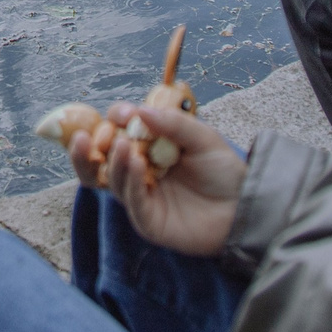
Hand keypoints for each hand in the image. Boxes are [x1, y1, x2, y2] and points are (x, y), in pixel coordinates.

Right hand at [74, 99, 245, 256]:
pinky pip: (132, 200)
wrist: (244, 207)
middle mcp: (137, 171)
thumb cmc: (223, 172)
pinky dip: (130, 181)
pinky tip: (135, 163)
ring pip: (110, 180)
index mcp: (147, 147)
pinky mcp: (148, 220)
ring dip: (112, 161)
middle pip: (98, 160)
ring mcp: (140, 196)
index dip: (115, 120)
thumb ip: (173, 124)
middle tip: (87, 136)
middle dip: (86, 148)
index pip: (118, 130)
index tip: (123, 114)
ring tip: (121, 146)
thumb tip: (140, 111)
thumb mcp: (203, 138)